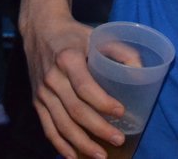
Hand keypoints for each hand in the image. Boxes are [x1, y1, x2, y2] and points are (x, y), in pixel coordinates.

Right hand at [21, 15, 127, 158]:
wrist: (41, 31)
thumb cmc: (76, 35)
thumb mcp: (99, 35)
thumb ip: (121, 51)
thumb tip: (140, 72)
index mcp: (68, 59)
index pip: (85, 87)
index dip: (103, 102)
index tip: (121, 112)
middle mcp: (52, 78)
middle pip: (75, 110)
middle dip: (97, 129)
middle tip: (118, 139)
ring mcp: (42, 92)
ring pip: (61, 124)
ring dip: (81, 143)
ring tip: (101, 155)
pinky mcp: (37, 101)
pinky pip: (48, 127)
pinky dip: (60, 144)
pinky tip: (74, 156)